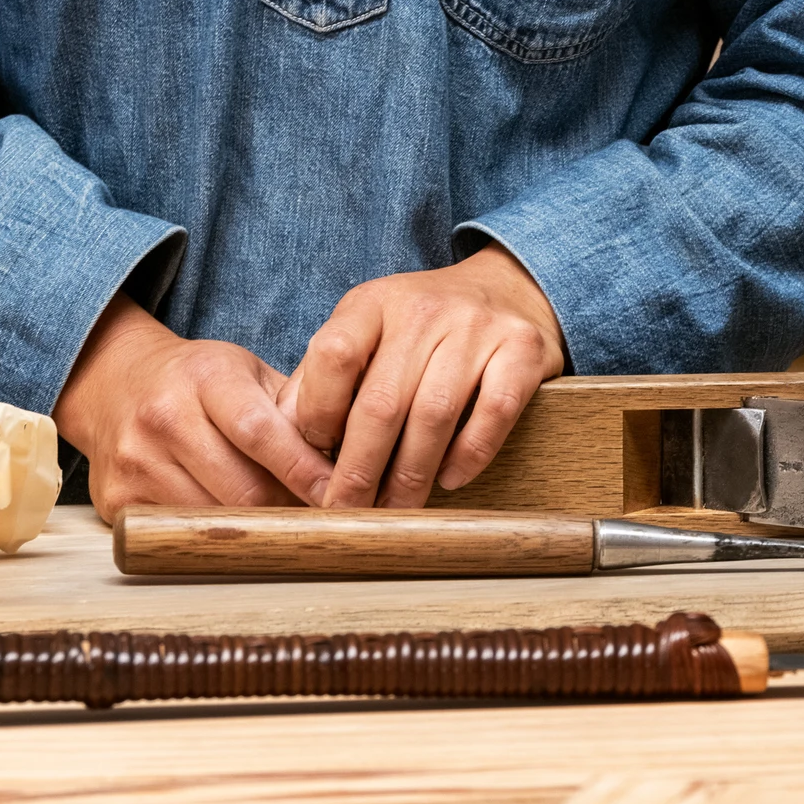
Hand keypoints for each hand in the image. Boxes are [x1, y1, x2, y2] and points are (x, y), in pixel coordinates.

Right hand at [55, 294, 336, 520]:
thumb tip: (348, 457)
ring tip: (277, 526)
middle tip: (317, 522)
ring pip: (212, 522)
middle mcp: (164, 416)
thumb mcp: (245, 373)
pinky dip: (212, 542)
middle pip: (240, 489)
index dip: (303, 470)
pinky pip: (179, 537)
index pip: (259, 431)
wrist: (114, 382)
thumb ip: (292, 408)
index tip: (338, 496)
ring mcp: (136, 461)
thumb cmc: (199, 380)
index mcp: (205, 376)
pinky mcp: (118, 500)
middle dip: (285, 511)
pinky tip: (231, 531)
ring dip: (253, 534)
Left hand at [282, 247, 564, 508]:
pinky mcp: (521, 349)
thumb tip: (282, 433)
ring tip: (396, 511)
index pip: (333, 355)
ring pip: (434, 415)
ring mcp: (476, 326)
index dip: (318, 415)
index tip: (314, 461)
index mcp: (373, 302)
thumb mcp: (365, 331)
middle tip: (348, 515)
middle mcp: (423, 308)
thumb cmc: (420, 327)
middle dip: (359, 471)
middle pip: (381, 401)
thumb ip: (323, 377)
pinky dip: (469, 455)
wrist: (505, 288)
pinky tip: (451, 480)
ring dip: (411, 476)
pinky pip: (493, 413)